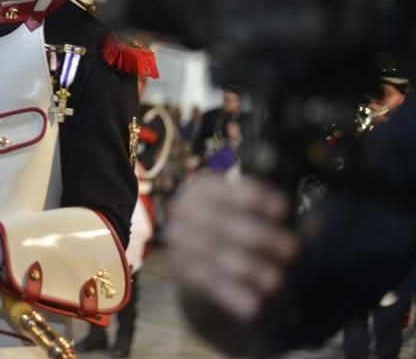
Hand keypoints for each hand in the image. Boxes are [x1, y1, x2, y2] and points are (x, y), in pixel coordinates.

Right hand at [167, 173, 298, 322]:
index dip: (256, 197)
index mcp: (201, 189)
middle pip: (225, 224)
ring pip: (219, 256)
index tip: (284, 208)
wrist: (200, 260)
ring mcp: (179, 243)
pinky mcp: (181, 272)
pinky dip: (234, 296)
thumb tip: (317, 225)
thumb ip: (280, 218)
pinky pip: (210, 284)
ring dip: (252, 269)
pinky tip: (256, 306)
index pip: (226, 189)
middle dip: (263, 237)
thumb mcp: (253, 215)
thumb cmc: (235, 228)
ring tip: (278, 281)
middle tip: (294, 250)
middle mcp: (184, 212)